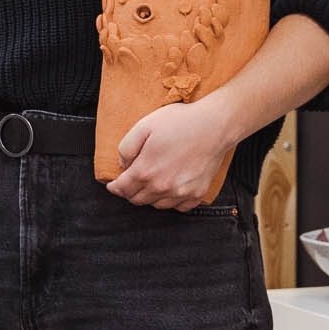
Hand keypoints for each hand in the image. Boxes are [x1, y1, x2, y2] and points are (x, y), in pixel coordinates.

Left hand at [107, 96, 240, 210]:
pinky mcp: (196, 193)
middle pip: (137, 200)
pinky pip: (179, 207)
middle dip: (130, 192)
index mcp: (145, 171)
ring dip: (150, 197)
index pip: (123, 189)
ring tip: (151, 184)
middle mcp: (161, 187)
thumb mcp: (144, 126)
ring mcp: (180, 192)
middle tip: (131, 183)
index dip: (114, 187)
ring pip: (156, 205)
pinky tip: (171, 190)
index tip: (113, 185)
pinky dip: (171, 201)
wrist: (215, 125)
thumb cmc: (180, 122)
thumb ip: (126, 147)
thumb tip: (123, 165)